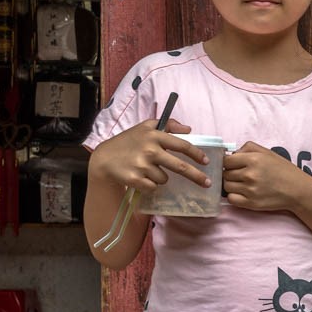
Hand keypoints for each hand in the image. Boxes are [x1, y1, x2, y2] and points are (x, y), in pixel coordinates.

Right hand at [89, 118, 208, 191]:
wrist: (104, 159)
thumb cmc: (128, 142)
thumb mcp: (145, 127)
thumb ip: (168, 124)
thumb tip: (188, 129)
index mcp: (154, 135)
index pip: (182, 145)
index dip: (196, 154)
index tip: (206, 161)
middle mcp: (150, 149)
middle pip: (180, 167)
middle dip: (197, 176)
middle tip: (207, 183)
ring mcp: (142, 165)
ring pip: (164, 179)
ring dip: (160, 177)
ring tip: (146, 170)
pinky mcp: (134, 179)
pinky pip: (153, 187)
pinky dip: (150, 186)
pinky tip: (140, 177)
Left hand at [223, 141, 309, 211]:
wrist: (298, 190)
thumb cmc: (283, 170)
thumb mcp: (268, 153)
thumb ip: (248, 148)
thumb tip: (231, 153)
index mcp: (253, 159)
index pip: (226, 160)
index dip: (229, 162)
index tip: (234, 165)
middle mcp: (250, 174)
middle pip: (226, 174)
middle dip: (231, 173)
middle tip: (242, 175)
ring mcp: (250, 190)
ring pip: (226, 186)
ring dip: (232, 185)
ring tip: (244, 184)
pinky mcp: (251, 203)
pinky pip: (231, 199)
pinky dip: (234, 196)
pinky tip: (243, 193)